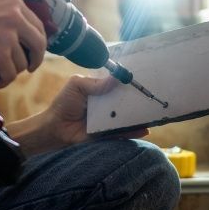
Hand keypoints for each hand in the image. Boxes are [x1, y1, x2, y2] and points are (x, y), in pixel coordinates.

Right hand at [0, 0, 46, 87]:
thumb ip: (10, 16)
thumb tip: (23, 35)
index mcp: (16, 5)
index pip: (38, 26)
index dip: (38, 42)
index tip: (34, 51)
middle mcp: (17, 19)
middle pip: (38, 45)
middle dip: (35, 59)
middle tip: (29, 67)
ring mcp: (10, 38)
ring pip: (22, 62)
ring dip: (13, 70)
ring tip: (1, 72)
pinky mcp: (0, 56)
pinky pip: (10, 75)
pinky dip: (4, 81)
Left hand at [29, 75, 149, 148]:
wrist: (55, 128)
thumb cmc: (64, 104)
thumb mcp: (77, 85)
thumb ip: (95, 83)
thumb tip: (117, 78)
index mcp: (100, 89)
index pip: (117, 83)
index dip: (129, 80)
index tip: (144, 76)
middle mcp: (107, 104)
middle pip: (126, 100)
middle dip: (139, 97)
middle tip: (154, 95)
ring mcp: (108, 119)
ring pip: (127, 116)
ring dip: (139, 114)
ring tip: (153, 112)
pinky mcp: (108, 133)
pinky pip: (123, 132)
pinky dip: (134, 131)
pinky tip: (145, 129)